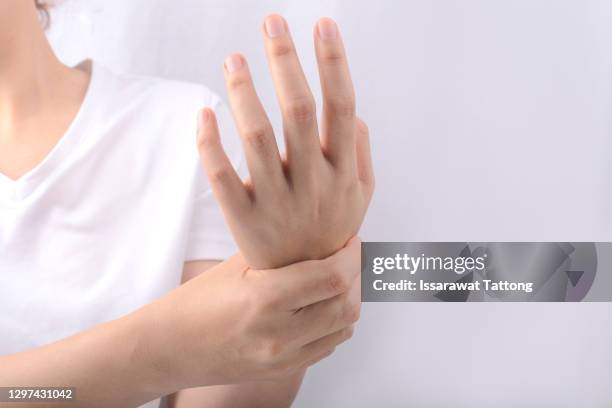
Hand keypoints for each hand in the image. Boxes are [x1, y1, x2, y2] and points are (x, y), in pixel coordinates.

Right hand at [143, 237, 360, 388]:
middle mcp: (278, 334)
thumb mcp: (238, 263)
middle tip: (349, 257)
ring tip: (338, 279)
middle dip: (356, 277)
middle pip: (346, 305)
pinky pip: (328, 345)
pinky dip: (335, 322)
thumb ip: (281, 249)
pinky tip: (322, 304)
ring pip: (343, 328)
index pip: (332, 277)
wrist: (172, 347)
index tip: (351, 241)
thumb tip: (319, 229)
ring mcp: (282, 358)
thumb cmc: (199, 301)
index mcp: (264, 299)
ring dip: (349, 300)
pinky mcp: (284, 370)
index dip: (352, 256)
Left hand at [197, 15, 373, 268]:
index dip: (333, 63)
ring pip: (257, 138)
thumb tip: (355, 113)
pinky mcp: (245, 219)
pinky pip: (222, 177)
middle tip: (271, 22)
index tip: (321, 25)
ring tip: (234, 58)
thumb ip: (362, 152)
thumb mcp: (361, 195)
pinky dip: (210, 143)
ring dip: (245, 93)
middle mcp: (313, 184)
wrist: (302, 283)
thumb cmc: (331, 228)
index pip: (341, 107)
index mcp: (343, 172)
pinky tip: (204, 112)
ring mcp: (277, 202)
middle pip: (298, 111)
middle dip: (285, 60)